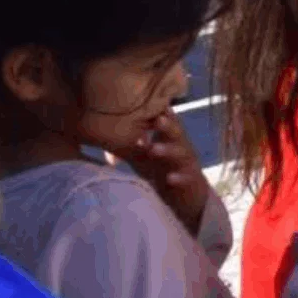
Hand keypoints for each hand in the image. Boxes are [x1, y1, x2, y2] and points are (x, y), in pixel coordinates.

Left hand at [118, 112, 212, 233]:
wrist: (189, 196)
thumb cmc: (163, 171)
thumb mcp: (147, 158)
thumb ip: (133, 145)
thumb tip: (106, 132)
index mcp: (171, 139)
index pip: (166, 121)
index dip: (160, 112)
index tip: (150, 102)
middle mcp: (182, 147)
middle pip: (176, 133)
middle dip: (167, 126)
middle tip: (157, 120)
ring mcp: (187, 163)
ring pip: (181, 153)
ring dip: (168, 150)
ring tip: (153, 149)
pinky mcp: (191, 180)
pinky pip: (186, 177)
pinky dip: (178, 177)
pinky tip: (170, 178)